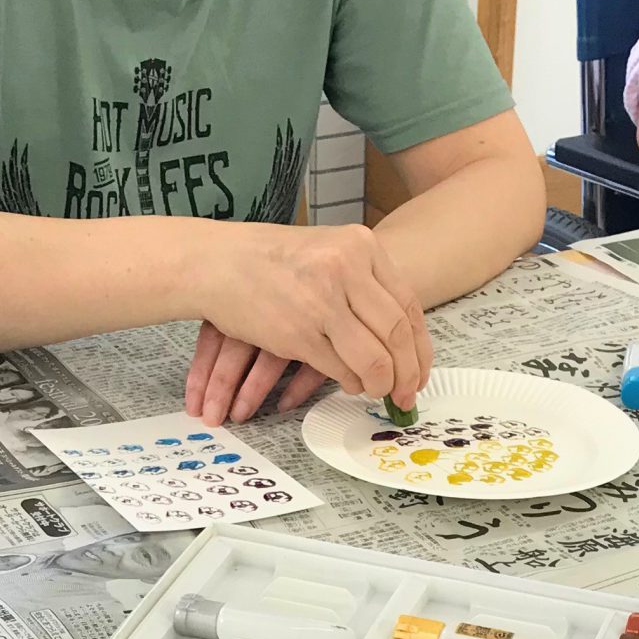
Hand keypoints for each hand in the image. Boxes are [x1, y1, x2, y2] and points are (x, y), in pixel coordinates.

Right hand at [191, 222, 429, 416]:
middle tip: (406, 393)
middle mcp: (346, 269)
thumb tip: (400, 335)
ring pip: (374, 357)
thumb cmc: (273, 260)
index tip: (419, 371)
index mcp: (361, 246)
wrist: (218, 262)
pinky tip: (351, 384)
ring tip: (378, 391)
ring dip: (380, 383)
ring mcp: (322, 301)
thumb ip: (364, 282)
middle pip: (396, 334)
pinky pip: (342, 369)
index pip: (407, 305)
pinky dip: (352, 382)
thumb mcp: (328, 252)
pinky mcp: (299, 332)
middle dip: (406, 372)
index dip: (419, 347)